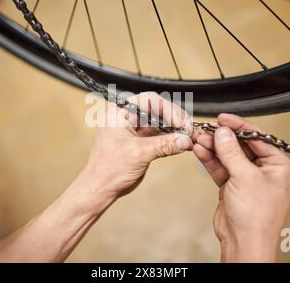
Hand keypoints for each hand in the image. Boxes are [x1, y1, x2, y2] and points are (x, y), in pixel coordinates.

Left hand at [79, 92, 193, 205]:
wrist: (100, 188)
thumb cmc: (107, 169)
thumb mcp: (138, 153)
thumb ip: (163, 145)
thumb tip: (184, 140)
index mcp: (119, 112)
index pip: (149, 100)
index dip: (168, 109)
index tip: (180, 123)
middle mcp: (127, 117)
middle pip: (158, 109)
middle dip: (175, 119)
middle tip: (188, 130)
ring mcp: (135, 129)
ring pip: (161, 122)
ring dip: (176, 129)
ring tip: (189, 137)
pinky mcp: (141, 141)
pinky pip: (160, 135)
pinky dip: (172, 139)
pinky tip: (184, 143)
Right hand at [193, 114, 289, 261]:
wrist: (243, 243)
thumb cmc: (257, 218)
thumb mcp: (245, 178)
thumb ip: (232, 152)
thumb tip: (223, 133)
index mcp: (279, 166)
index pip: (258, 138)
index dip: (239, 127)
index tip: (223, 118)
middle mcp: (265, 171)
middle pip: (241, 146)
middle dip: (222, 138)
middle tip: (207, 129)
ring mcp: (247, 178)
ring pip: (228, 155)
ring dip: (213, 147)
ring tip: (199, 138)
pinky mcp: (232, 185)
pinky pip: (220, 167)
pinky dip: (210, 159)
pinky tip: (200, 150)